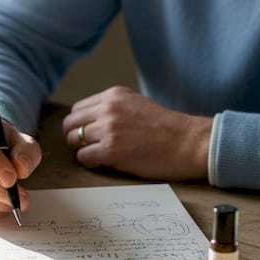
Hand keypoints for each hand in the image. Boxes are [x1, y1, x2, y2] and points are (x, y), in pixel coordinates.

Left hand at [61, 87, 209, 180]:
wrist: (189, 142)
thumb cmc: (168, 128)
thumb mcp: (137, 105)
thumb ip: (114, 109)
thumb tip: (91, 123)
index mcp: (113, 95)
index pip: (78, 109)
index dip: (80, 124)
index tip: (87, 134)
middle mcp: (108, 108)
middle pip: (70, 124)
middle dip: (75, 137)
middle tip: (88, 147)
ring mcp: (108, 129)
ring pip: (74, 141)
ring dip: (83, 150)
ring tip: (99, 156)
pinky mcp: (111, 150)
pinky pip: (83, 158)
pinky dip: (90, 162)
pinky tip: (105, 163)